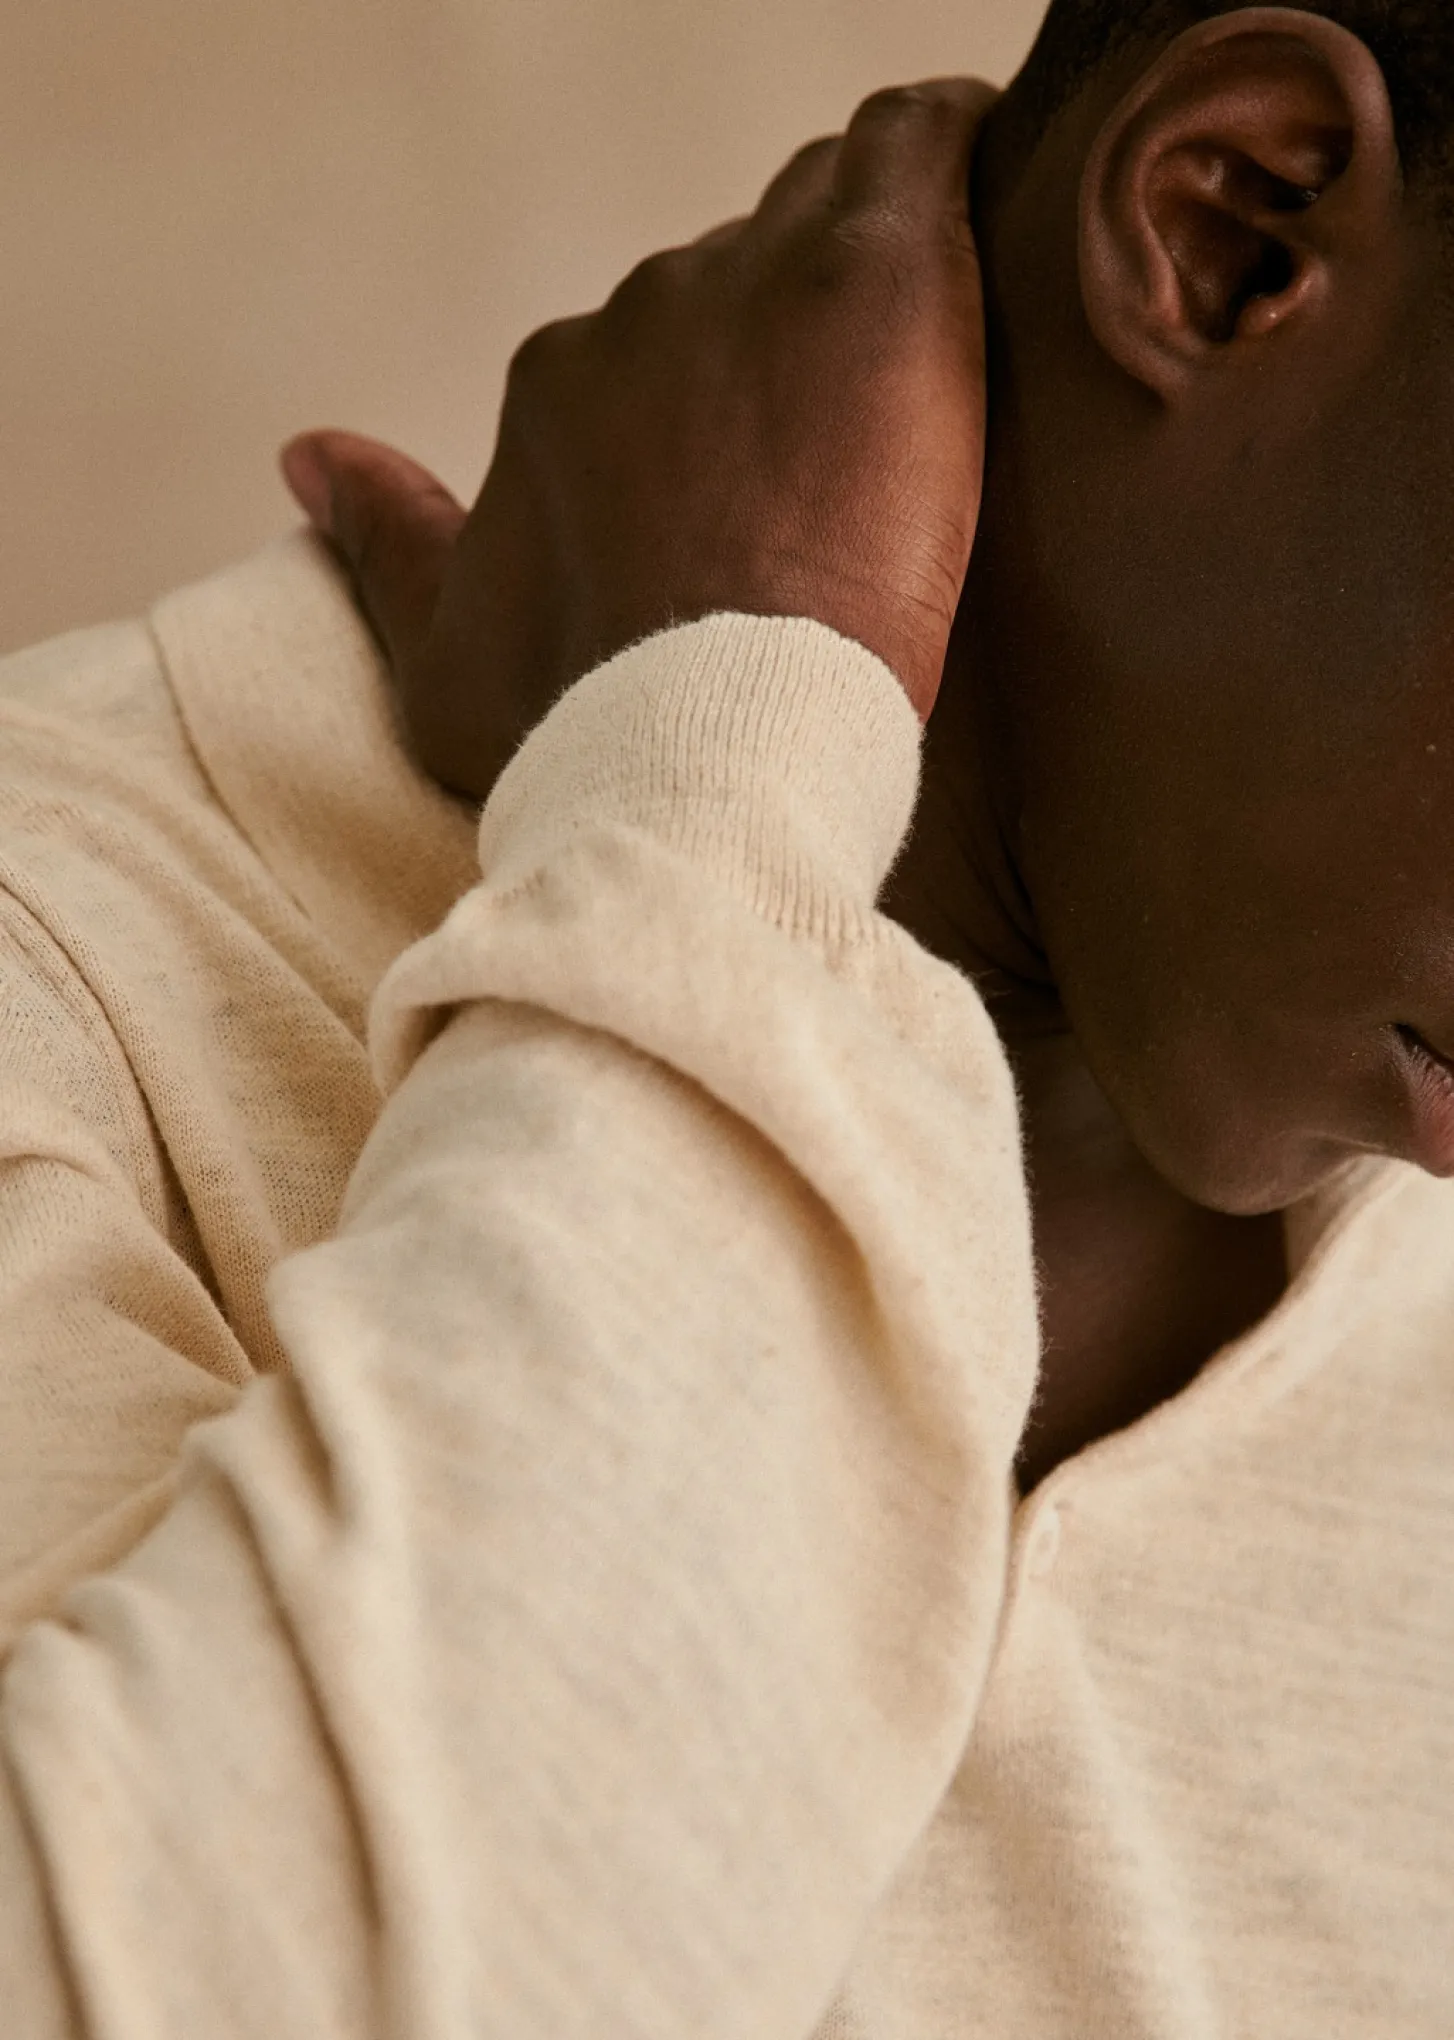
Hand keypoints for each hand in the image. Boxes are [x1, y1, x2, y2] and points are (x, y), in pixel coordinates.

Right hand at [281, 77, 996, 803]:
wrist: (708, 751)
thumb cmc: (588, 737)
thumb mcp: (446, 670)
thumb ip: (387, 552)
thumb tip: (309, 459)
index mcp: (557, 395)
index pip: (658, 351)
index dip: (727, 409)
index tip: (779, 484)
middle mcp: (639, 313)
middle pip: (744, 280)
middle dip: (798, 353)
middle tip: (869, 453)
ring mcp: (752, 282)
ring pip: (827, 215)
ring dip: (872, 274)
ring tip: (931, 365)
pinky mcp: (869, 275)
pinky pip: (917, 146)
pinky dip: (952, 154)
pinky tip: (984, 194)